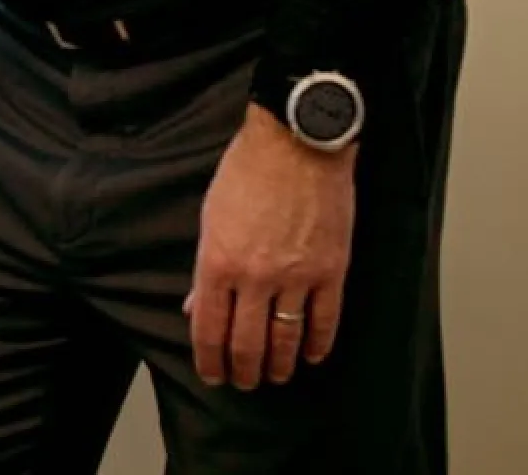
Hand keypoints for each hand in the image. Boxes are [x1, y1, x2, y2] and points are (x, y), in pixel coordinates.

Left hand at [187, 104, 355, 390]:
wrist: (296, 144)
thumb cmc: (246, 174)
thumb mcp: (211, 218)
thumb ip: (206, 270)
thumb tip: (197, 306)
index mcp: (217, 263)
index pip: (209, 329)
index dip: (209, 359)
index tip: (212, 375)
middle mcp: (255, 277)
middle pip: (247, 342)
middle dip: (243, 370)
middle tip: (244, 383)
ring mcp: (296, 277)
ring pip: (286, 338)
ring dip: (279, 364)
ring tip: (275, 376)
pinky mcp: (331, 270)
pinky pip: (325, 320)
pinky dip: (319, 344)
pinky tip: (313, 357)